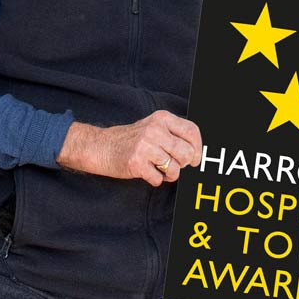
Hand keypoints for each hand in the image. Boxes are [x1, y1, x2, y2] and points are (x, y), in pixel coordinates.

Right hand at [58, 110, 201, 186]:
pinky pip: (158, 179)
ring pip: (175, 169)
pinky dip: (155, 180)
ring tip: (158, 169)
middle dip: (183, 164)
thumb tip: (196, 153)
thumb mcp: (153, 127)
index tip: (194, 159)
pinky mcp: (136, 163)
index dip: (197, 148)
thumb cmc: (131, 140)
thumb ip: (173, 134)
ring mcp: (145, 146)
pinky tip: (147, 172)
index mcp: (162, 118)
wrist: (101, 146)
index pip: (192, 131)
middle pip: (186, 153)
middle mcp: (155, 130)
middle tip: (172, 164)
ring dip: (169, 174)